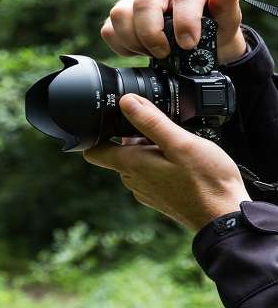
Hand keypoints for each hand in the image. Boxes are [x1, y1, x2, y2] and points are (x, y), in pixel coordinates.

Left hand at [83, 94, 250, 230]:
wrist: (225, 217)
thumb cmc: (207, 182)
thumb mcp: (179, 143)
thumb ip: (150, 122)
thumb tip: (126, 102)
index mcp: (131, 165)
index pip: (94, 151)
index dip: (95, 134)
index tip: (109, 120)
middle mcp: (132, 180)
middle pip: (120, 151)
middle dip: (134, 137)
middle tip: (163, 131)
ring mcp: (146, 191)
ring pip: (138, 162)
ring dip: (151, 149)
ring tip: (177, 147)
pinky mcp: (160, 197)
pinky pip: (152, 173)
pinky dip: (161, 163)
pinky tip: (183, 162)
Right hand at [101, 0, 246, 63]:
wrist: (198, 46)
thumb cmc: (213, 31)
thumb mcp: (227, 22)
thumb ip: (227, 4)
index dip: (184, 21)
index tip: (188, 44)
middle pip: (144, 3)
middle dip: (152, 34)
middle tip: (164, 53)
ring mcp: (137, 2)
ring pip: (120, 14)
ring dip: (133, 40)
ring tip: (151, 53)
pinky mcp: (122, 18)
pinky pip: (109, 29)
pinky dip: (121, 46)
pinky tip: (138, 52)